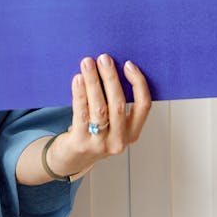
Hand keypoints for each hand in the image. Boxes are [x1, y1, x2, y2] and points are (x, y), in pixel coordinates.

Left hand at [44, 53, 151, 179]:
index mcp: (132, 133)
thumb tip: (112, 68)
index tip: (128, 65)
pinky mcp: (81, 142)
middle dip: (111, 78)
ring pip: (99, 108)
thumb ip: (115, 102)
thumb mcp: (112, 123)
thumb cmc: (94, 134)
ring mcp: (100, 143)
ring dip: (93, 82)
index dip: (138, 84)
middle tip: (104, 58)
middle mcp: (119, 140)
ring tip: (88, 63)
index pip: (144, 106)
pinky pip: (81, 113)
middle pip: (119, 104)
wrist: (72, 158)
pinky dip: (80, 93)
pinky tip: (78, 79)